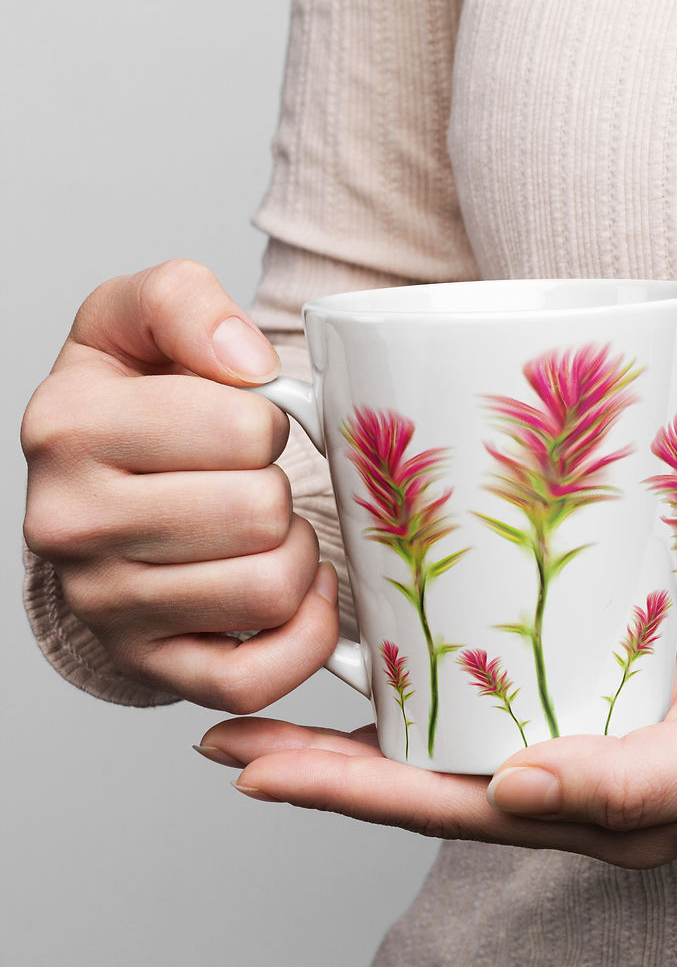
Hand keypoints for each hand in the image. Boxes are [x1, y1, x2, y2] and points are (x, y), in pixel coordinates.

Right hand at [22, 259, 338, 711]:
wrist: (103, 494)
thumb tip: (245, 360)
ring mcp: (107, 607)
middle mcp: (71, 524)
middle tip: (253, 482)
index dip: (270, 423)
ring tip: (263, 533)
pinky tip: (293, 592)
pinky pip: (253, 679)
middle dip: (281, 489)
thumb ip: (183, 302)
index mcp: (69, 426)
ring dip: (294, 555)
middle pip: (261, 512)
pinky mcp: (152, 666)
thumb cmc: (135, 406)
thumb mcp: (139, 321)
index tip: (243, 426)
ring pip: (270, 589)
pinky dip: (302, 636)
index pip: (246, 429)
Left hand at [196, 595, 676, 867]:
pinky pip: (495, 698)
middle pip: (423, 779)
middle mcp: (572, 785)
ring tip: (283, 712)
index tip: (254, 768)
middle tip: (229, 738)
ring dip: (366, 729)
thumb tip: (516, 792)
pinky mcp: (594, 692)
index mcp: (596, 814)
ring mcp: (580, 739)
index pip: (443, 807)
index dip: (344, 791)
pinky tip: (399, 669)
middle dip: (323, 765)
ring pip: (449, 741)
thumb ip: (629, 780)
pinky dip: (435, 686)